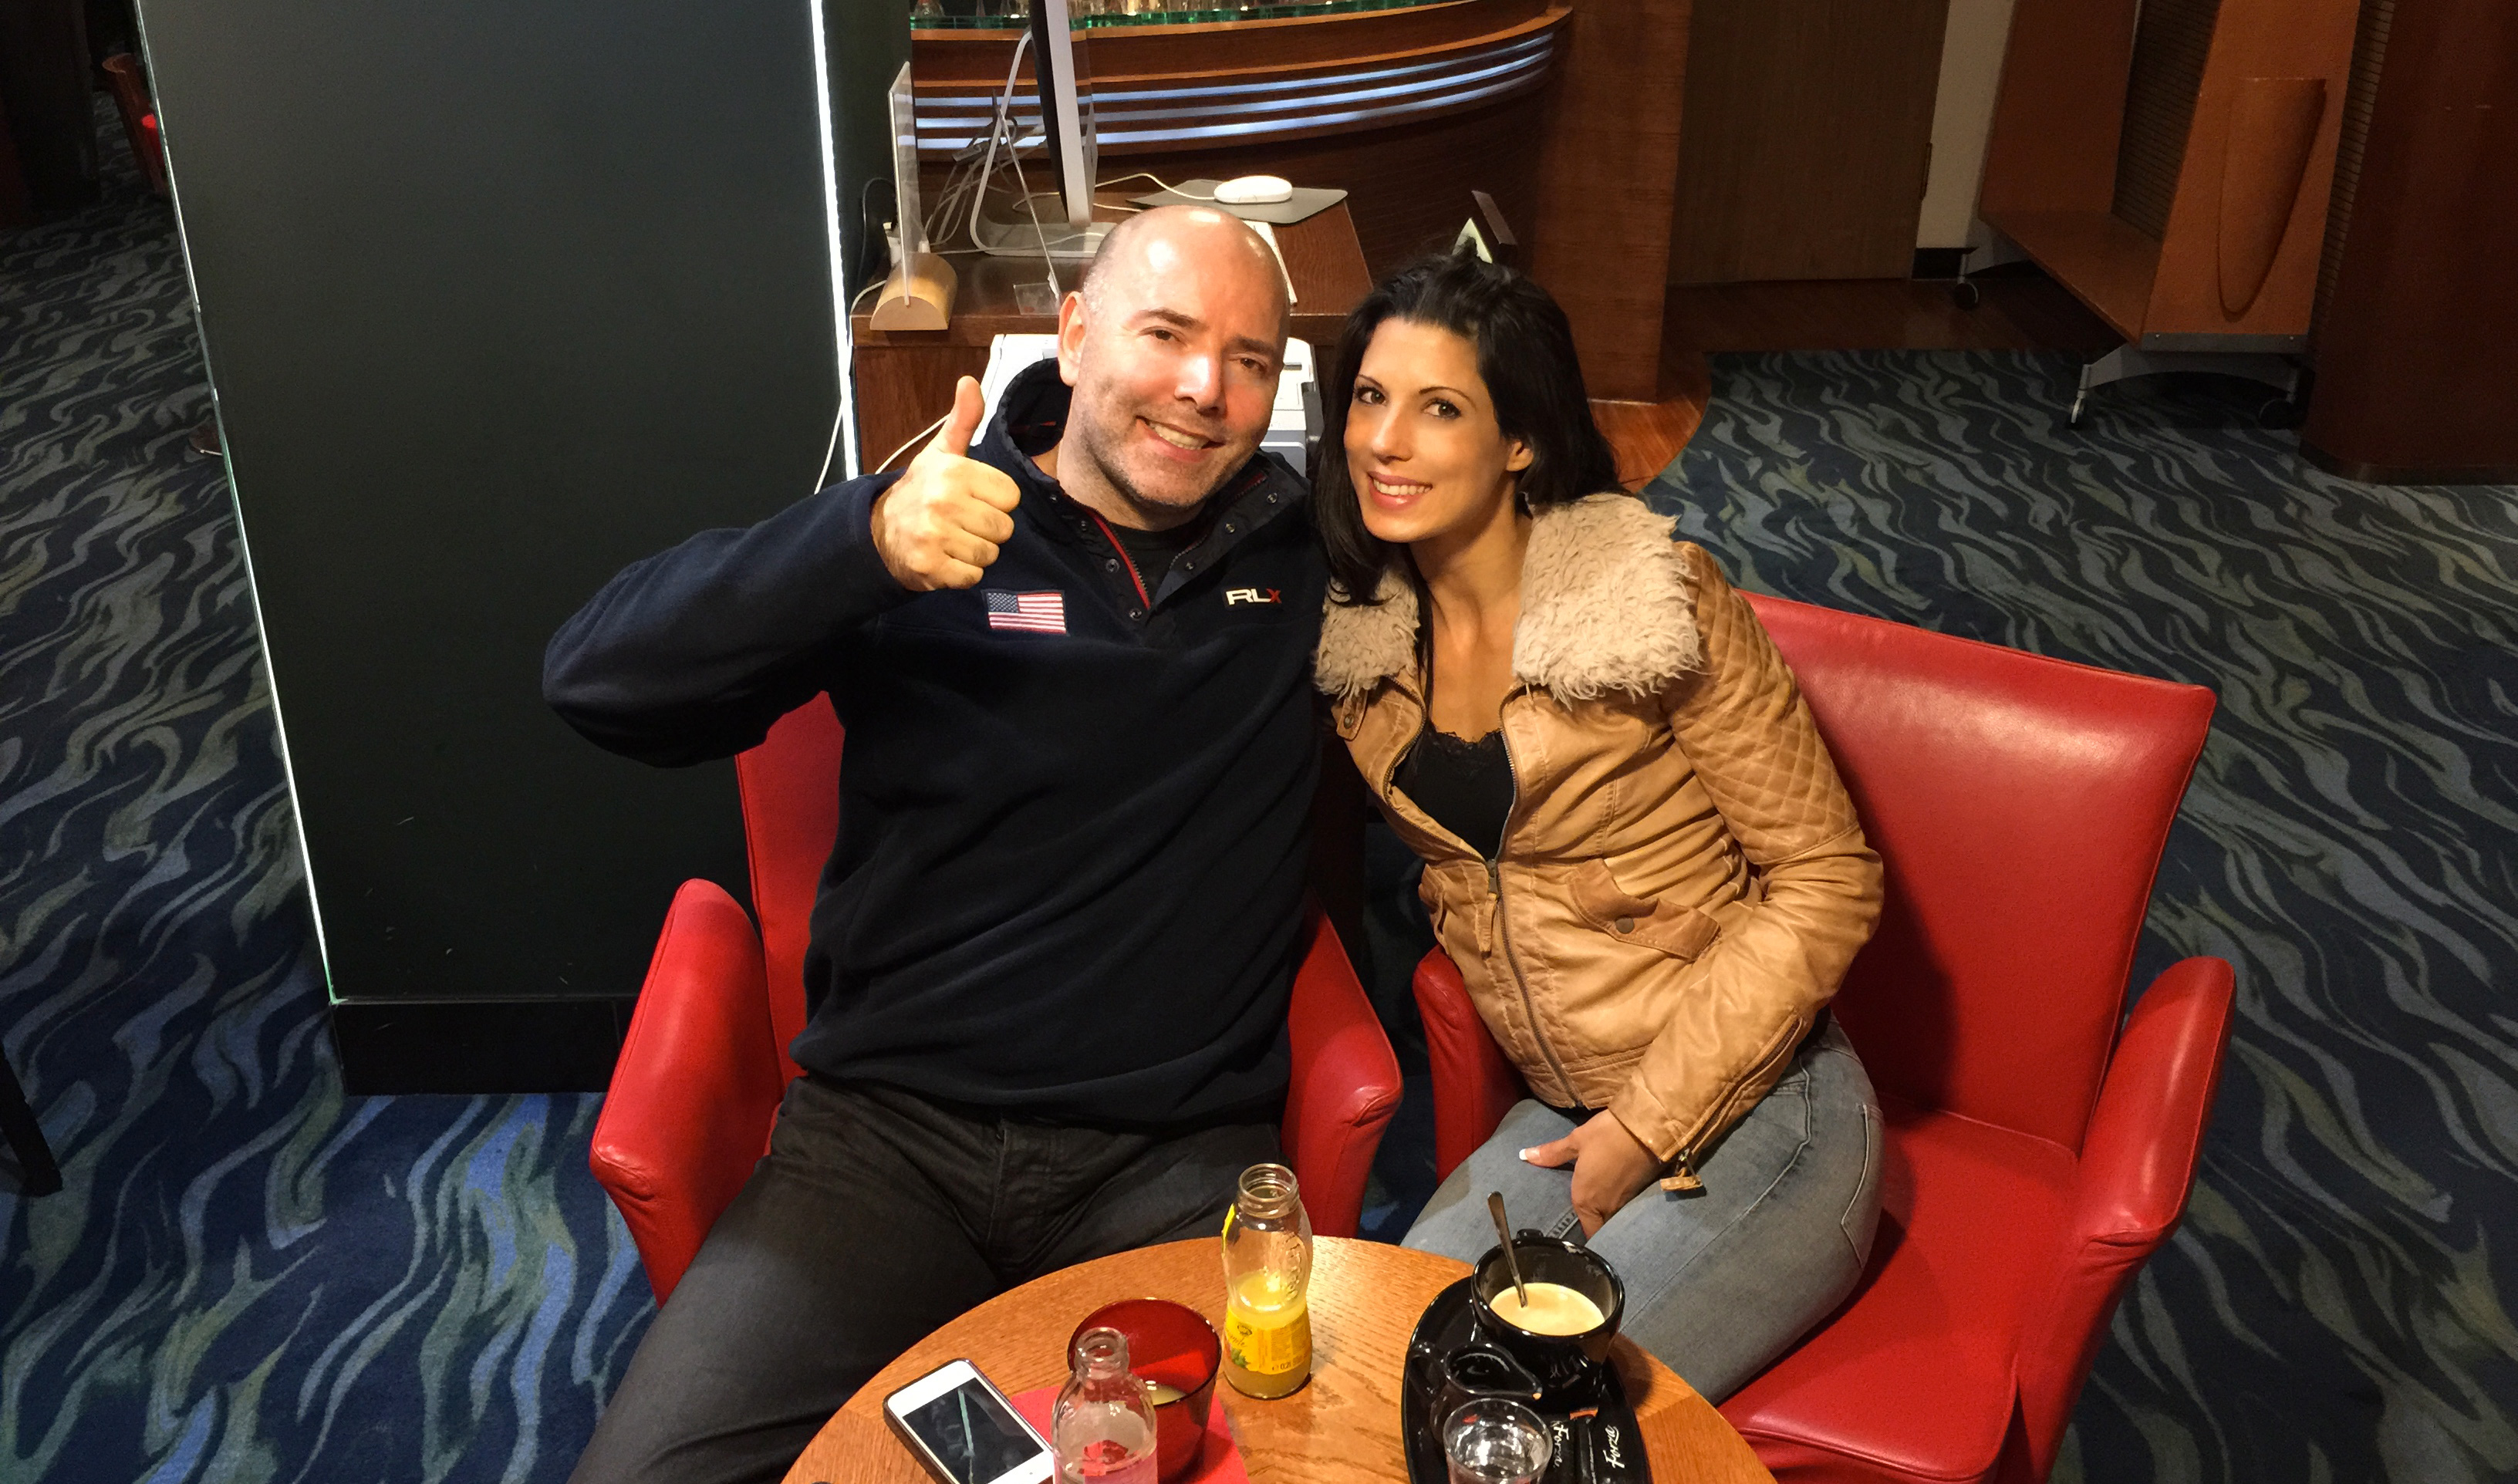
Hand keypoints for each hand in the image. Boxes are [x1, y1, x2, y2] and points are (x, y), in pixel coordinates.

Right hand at [870, 376, 1022, 591]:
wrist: (879, 531)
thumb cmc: (920, 490)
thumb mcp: (941, 452)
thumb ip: (963, 420)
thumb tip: (970, 381)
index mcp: (953, 471)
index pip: (1011, 497)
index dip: (995, 501)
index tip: (972, 499)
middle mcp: (943, 501)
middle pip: (1003, 528)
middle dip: (987, 530)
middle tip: (960, 522)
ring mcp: (934, 536)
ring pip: (990, 554)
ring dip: (975, 552)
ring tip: (952, 539)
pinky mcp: (929, 567)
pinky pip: (972, 577)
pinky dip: (962, 574)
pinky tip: (945, 559)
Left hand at [1520, 1112, 1662, 1237]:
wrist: (1646, 1128)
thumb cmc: (1606, 1134)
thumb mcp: (1576, 1141)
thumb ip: (1552, 1154)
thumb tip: (1524, 1156)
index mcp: (1586, 1199)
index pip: (1585, 1232)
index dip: (1583, 1236)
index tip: (1578, 1234)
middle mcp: (1606, 1207)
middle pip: (1602, 1229)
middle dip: (1598, 1227)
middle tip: (1591, 1220)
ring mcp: (1627, 1203)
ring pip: (1616, 1220)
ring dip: (1611, 1218)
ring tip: (1605, 1208)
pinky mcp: (1643, 1194)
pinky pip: (1629, 1209)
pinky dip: (1624, 1206)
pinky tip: (1622, 1193)